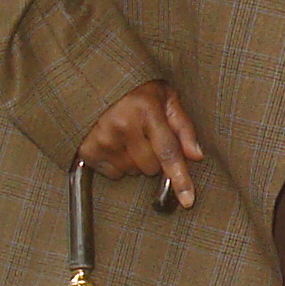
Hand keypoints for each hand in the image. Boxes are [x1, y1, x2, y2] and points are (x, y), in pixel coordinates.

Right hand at [77, 80, 204, 206]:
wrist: (98, 84)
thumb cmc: (139, 92)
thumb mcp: (167, 99)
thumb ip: (184, 128)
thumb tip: (196, 156)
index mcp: (146, 110)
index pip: (168, 152)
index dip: (180, 179)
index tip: (188, 201)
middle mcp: (122, 125)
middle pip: (151, 167)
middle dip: (155, 158)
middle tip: (147, 136)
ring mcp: (103, 139)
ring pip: (133, 172)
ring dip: (136, 161)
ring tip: (129, 137)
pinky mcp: (88, 150)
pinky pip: (113, 174)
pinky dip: (118, 164)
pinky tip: (115, 144)